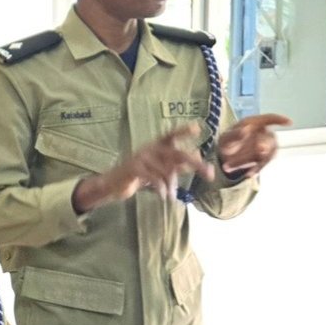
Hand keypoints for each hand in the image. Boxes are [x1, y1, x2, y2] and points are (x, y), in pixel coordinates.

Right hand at [73, 123, 214, 212]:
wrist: (115, 183)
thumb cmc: (139, 174)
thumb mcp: (160, 167)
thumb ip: (177, 162)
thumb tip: (197, 154)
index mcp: (156, 146)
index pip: (171, 136)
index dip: (183, 131)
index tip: (197, 128)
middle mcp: (150, 148)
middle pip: (177, 154)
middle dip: (195, 164)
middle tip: (210, 174)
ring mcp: (141, 157)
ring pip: (167, 171)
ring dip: (172, 186)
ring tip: (172, 196)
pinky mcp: (134, 169)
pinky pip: (155, 179)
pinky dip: (162, 189)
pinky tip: (164, 197)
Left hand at [217, 113, 291, 177]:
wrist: (225, 156)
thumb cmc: (228, 141)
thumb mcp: (227, 137)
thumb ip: (235, 134)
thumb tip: (245, 130)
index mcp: (254, 123)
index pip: (269, 118)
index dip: (279, 120)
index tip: (289, 122)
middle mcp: (263, 134)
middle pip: (269, 139)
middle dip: (266, 144)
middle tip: (260, 149)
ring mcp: (265, 146)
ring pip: (267, 154)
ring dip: (258, 160)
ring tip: (247, 166)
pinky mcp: (264, 158)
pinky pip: (263, 164)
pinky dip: (256, 169)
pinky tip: (248, 174)